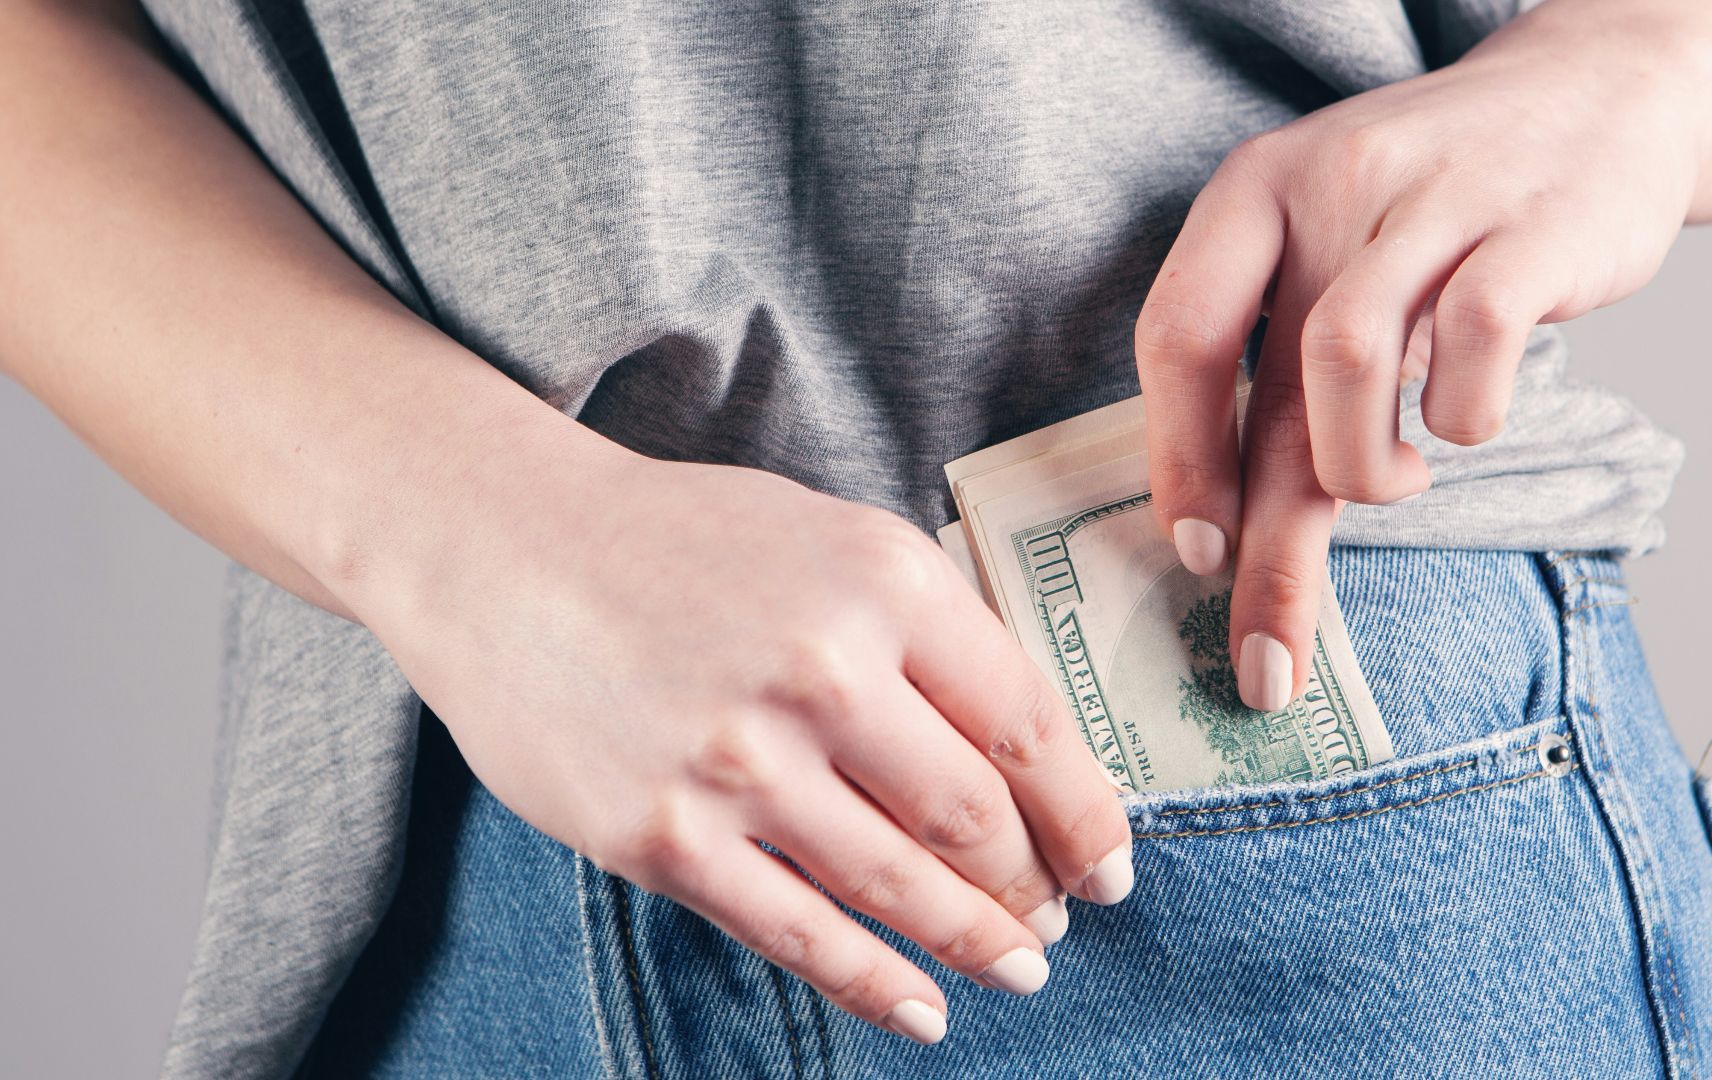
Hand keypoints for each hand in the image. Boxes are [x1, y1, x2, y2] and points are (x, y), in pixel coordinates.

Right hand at [343, 437, 1134, 1043]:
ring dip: (977, 939)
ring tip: (1021, 963)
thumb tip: (1025, 749)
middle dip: (1035, 881)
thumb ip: (927, 629)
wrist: (501, 547)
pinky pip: (798, 932)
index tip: (1113, 862)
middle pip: (974, 813)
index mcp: (885, 581)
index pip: (1026, 724)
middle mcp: (823, 669)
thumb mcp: (830, 537)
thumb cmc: (680, 540)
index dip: (1085, 811)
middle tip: (1062, 915)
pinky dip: (876, 982)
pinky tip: (924, 1010)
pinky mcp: (663, 834)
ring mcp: (738, 760)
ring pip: (900, 883)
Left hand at [1135, 17, 1711, 708]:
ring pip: (1347, 362)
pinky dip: (1464, 416)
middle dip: (1264, 551)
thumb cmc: (1438, 207)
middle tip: (1263, 663)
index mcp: (1257, 192)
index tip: (1196, 553)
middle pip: (1268, 388)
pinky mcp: (1536, 227)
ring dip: (1362, 471)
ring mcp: (1434, 200)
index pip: (1179, 334)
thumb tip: (1223, 527)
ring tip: (1393, 484)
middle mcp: (1331, 184)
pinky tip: (1465, 423)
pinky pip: (1476, 342)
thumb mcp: (1331, 245)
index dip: (1179, 457)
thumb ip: (1277, 358)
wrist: (1599, 87)